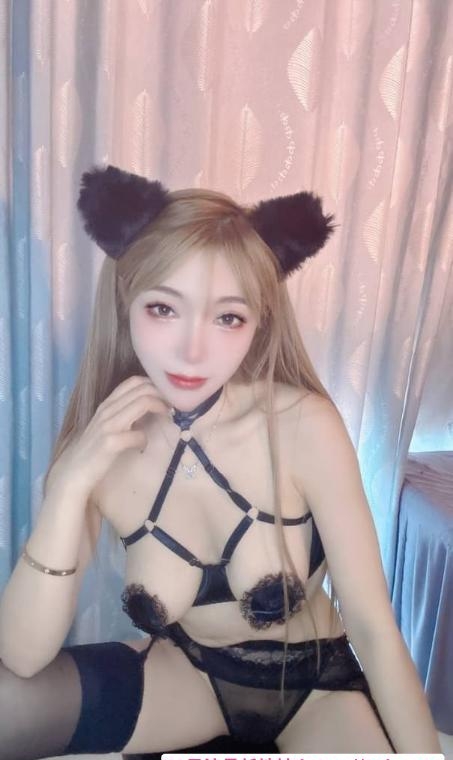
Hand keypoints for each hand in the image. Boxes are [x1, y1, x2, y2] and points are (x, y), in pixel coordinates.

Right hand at [48, 375, 170, 497]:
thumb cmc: (92, 451)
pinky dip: (145, 438)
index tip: (165, 395)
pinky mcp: (110, 443)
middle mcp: (107, 410)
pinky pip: (138, 434)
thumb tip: (148, 408)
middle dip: (162, 394)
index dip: (154, 384)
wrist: (73, 473)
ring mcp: (108, 425)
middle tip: (172, 406)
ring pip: (142, 403)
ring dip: (160, 408)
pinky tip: (142, 445)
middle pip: (142, 389)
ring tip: (167, 417)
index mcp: (107, 404)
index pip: (133, 381)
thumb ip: (123, 415)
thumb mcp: (106, 426)